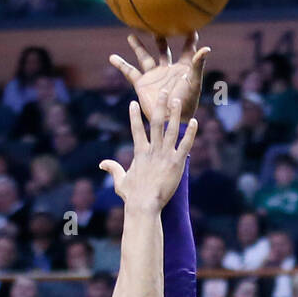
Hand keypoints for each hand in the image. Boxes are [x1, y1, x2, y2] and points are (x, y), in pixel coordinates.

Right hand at [99, 91, 196, 211]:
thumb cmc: (132, 196)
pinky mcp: (176, 163)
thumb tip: (102, 163)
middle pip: (155, 122)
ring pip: (171, 129)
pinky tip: (195, 121)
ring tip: (177, 100)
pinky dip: (191, 133)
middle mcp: (152, 150)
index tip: (134, 102)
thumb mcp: (120, 181)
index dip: (134, 116)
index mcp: (139, 153)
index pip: (136, 129)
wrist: (144, 205)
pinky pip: (185, 144)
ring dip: (174, 114)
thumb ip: (113, 169)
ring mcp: (165, 155)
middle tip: (163, 91)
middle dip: (159, 105)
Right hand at [110, 33, 210, 123]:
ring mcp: (154, 76)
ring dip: (137, 47)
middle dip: (161, 39)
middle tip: (157, 25)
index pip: (188, 50)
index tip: (191, 27)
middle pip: (163, 50)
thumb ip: (197, 65)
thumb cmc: (186, 103)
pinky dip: (121, 64)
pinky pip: (130, 72)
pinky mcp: (143, 85)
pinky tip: (112, 57)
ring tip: (131, 35)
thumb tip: (205, 48)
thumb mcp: (193, 82)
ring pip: (144, 57)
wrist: (171, 119)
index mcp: (183, 69)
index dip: (190, 39)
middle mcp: (168, 70)